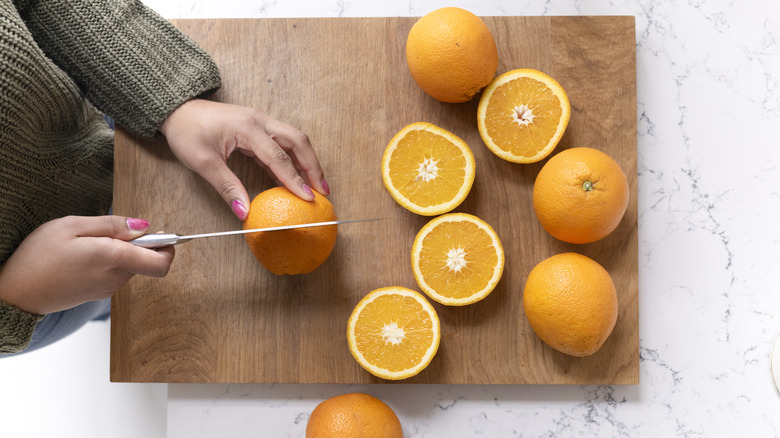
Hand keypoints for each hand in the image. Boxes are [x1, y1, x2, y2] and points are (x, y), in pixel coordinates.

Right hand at [0, 216, 173, 314]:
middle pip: (147, 260)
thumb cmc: (38, 256)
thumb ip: (112, 225)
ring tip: (90, 242)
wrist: (15, 292)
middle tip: (110, 230)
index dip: (168, 246)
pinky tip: (84, 255)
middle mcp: (116, 278)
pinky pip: (116, 272)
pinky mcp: (99, 293)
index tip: (161, 233)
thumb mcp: (72, 226)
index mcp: (113, 259)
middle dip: (138, 242)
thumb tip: (144, 226)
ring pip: (131, 265)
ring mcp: (108, 288)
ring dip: (121, 251)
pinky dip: (109, 260)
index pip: (161, 263)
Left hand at [159, 99, 328, 219]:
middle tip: (323, 191)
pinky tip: (295, 177)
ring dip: (307, 161)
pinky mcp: (257, 127)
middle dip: (312, 167)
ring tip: (317, 185)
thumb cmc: (186, 132)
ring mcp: (260, 121)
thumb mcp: (203, 163)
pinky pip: (282, 142)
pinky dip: (293, 159)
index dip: (295, 180)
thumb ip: (227, 187)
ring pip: (293, 139)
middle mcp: (259, 121)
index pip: (279, 157)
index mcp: (247, 128)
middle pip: (297, 141)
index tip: (308, 198)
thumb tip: (244, 212)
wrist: (177, 110)